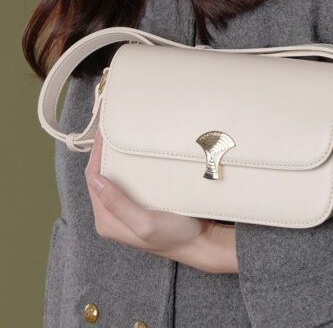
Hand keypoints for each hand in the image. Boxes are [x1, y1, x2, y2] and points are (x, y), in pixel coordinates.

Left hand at [84, 128, 238, 273]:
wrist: (198, 242)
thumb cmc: (174, 236)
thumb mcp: (144, 223)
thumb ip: (117, 204)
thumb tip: (95, 179)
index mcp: (107, 220)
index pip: (93, 179)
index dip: (96, 154)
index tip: (103, 133)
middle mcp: (112, 214)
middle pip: (100, 176)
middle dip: (104, 153)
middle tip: (111, 129)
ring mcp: (125, 209)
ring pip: (113, 177)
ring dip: (115, 158)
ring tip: (121, 137)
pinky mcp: (138, 204)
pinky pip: (127, 181)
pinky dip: (128, 165)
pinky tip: (135, 154)